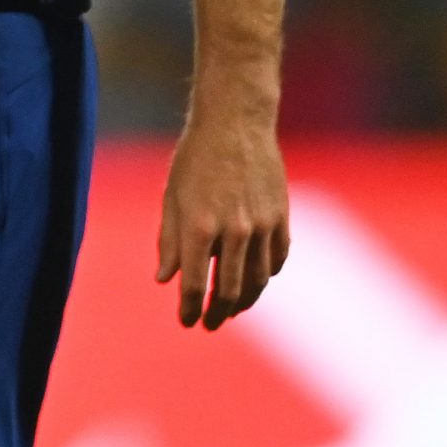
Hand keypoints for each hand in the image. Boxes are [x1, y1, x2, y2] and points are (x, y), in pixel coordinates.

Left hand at [155, 108, 289, 329]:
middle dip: (217, 313)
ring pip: (257, 281)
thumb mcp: (172, 196)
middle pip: (228, 290)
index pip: (194, 283)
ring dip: (243, 302)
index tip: (186, 321)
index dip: (189, 308)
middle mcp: (234, 230)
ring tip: (232, 310)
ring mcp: (262, 225)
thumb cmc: (195, 158)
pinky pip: (276, 260)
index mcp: (199, 225)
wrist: (236, 122)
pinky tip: (254, 281)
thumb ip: (168, 240)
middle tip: (209, 323)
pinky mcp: (282, 217)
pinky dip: (265, 276)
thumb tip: (164, 279)